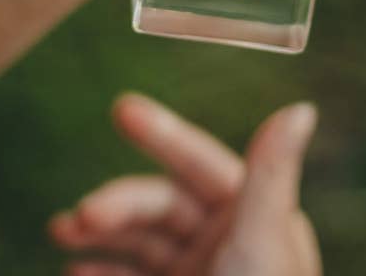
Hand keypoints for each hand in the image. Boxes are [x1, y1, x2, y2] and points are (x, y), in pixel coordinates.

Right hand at [48, 94, 320, 275]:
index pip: (199, 162)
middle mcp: (225, 240)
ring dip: (99, 234)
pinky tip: (75, 274)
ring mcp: (199, 275)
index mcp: (252, 215)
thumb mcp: (261, 241)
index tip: (122, 108)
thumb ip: (271, 174)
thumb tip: (303, 106)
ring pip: (140, 242)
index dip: (163, 133)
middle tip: (77, 219)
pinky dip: (103, 273)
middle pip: (160, 205)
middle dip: (117, 204)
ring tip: (62, 232)